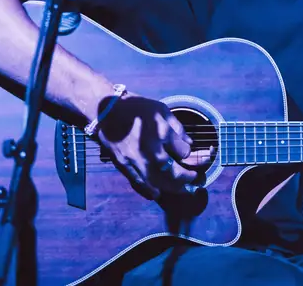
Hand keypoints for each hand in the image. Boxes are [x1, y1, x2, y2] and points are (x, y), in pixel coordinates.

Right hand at [95, 94, 210, 198]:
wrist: (107, 111)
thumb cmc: (137, 108)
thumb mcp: (162, 110)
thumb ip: (177, 128)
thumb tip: (189, 143)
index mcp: (163, 134)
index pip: (184, 152)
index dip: (189, 155)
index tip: (189, 155)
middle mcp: (152, 151)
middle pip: (174, 173)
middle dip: (187, 178)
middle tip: (195, 179)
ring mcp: (137, 161)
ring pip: (159, 182)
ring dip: (173, 189)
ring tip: (183, 190)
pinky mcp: (124, 166)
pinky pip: (139, 183)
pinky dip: (149, 191)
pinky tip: (156, 194)